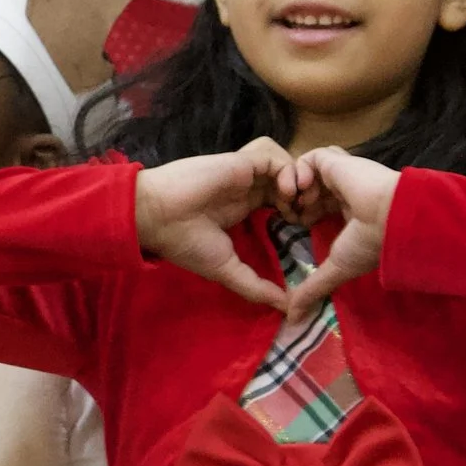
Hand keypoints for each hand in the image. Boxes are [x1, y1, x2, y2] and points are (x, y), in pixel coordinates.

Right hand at [134, 138, 300, 309]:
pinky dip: (286, 169)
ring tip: (295, 203)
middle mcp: (247, 187)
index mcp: (244, 207)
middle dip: (304, 194)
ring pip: (284, 163)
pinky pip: (273, 156)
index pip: (280, 200)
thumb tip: (287, 309)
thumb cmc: (186, 242)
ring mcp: (244, 173)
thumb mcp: (226, 270)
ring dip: (297, 179)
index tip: (301, 229)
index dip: (296, 210)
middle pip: (288, 179)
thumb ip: (256, 286)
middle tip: (306, 215)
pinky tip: (284, 192)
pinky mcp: (240, 161)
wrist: (158, 217)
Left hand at [284, 147, 399, 322]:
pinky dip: (301, 171)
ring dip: (296, 186)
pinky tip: (305, 188)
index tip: (295, 226)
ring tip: (297, 201)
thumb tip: (292, 319)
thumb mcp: (336, 269)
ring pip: (307, 172)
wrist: (390, 215)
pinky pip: (309, 158)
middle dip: (294, 201)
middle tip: (289, 214)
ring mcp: (340, 174)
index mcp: (346, 212)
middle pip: (308, 189)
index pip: (315, 208)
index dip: (301, 215)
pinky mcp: (337, 160)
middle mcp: (343, 191)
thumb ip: (313, 289)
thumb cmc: (368, 242)